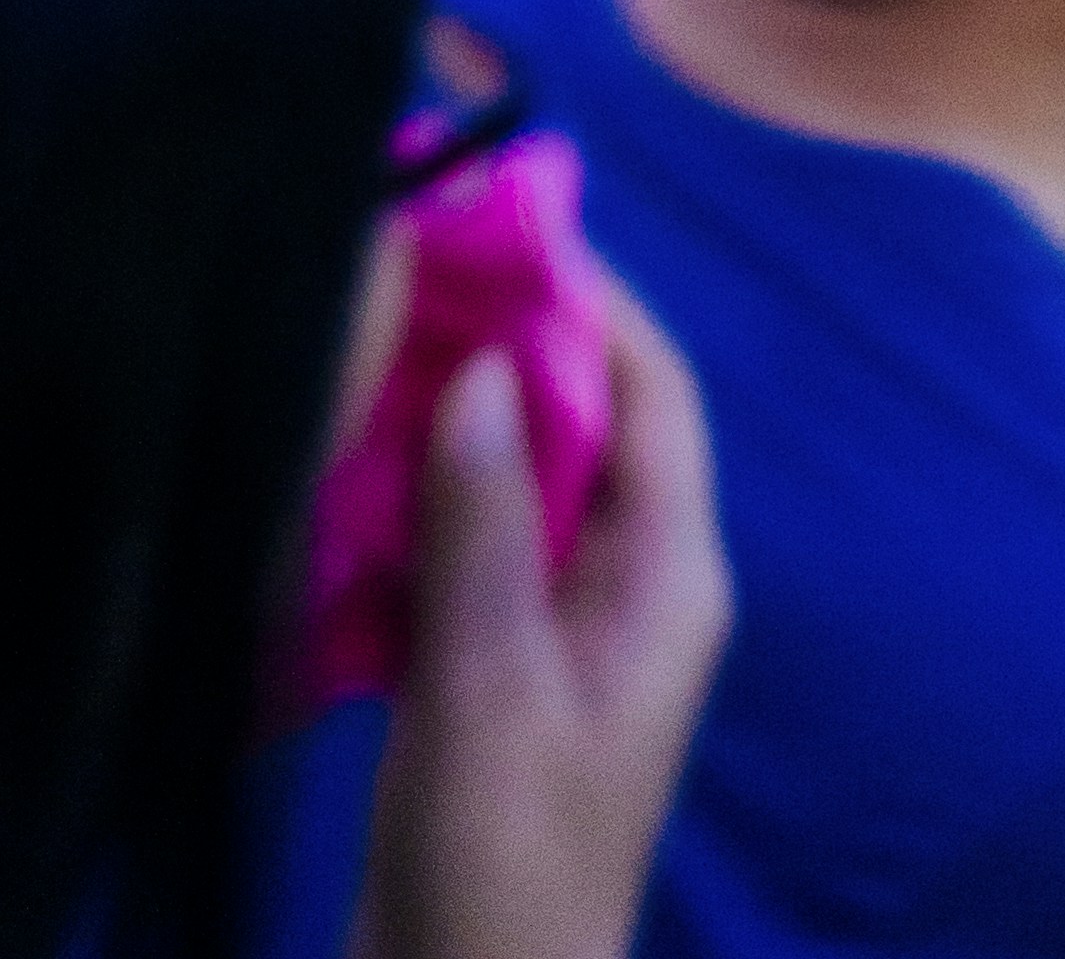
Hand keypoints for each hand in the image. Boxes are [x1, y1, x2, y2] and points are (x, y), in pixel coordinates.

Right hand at [351, 277, 729, 958]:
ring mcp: (575, 629)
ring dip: (463, 425)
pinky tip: (364, 484)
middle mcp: (639, 585)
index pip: (654, 395)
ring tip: (382, 357)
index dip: (591, 306)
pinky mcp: (509, 671)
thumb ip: (487, 526)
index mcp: (672, 576)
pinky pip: (482, 549)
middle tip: (419, 282)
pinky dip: (431, 506)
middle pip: (591, 426)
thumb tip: (487, 365)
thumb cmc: (503, 860)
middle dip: (513, 351)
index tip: (507, 232)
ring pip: (528, 482)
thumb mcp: (488, 685)